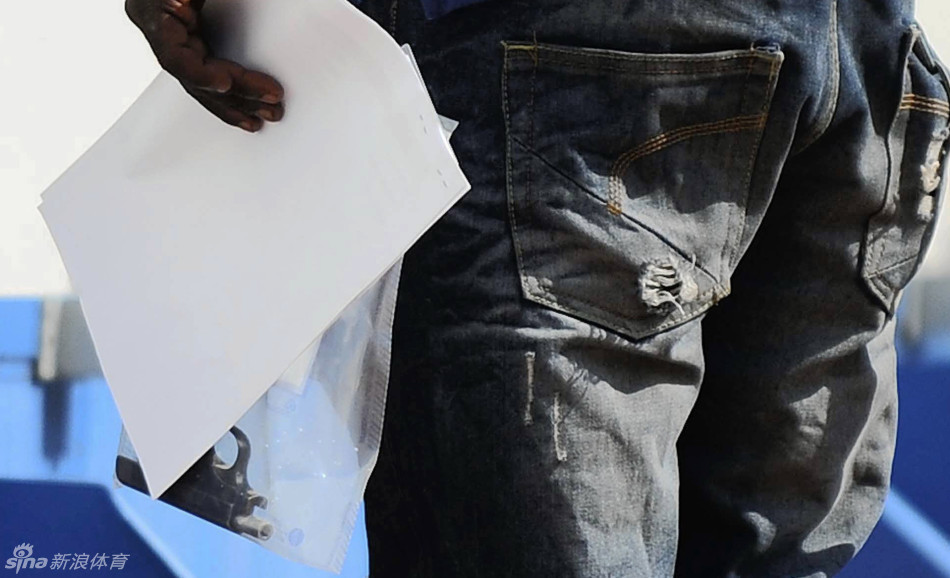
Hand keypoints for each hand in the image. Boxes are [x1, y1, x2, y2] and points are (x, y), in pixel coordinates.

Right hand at [126, 0, 283, 131]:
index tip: (225, 82)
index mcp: (152, 9)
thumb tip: (242, 4)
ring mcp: (174, 34)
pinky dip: (231, 89)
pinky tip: (251, 107)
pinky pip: (209, 69)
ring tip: (266, 117)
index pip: (172, 56)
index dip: (200, 74)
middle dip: (236, 96)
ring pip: (202, 81)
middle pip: (194, 76)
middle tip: (272, 108)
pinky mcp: (192, 37)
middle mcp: (159, 26)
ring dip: (236, 103)